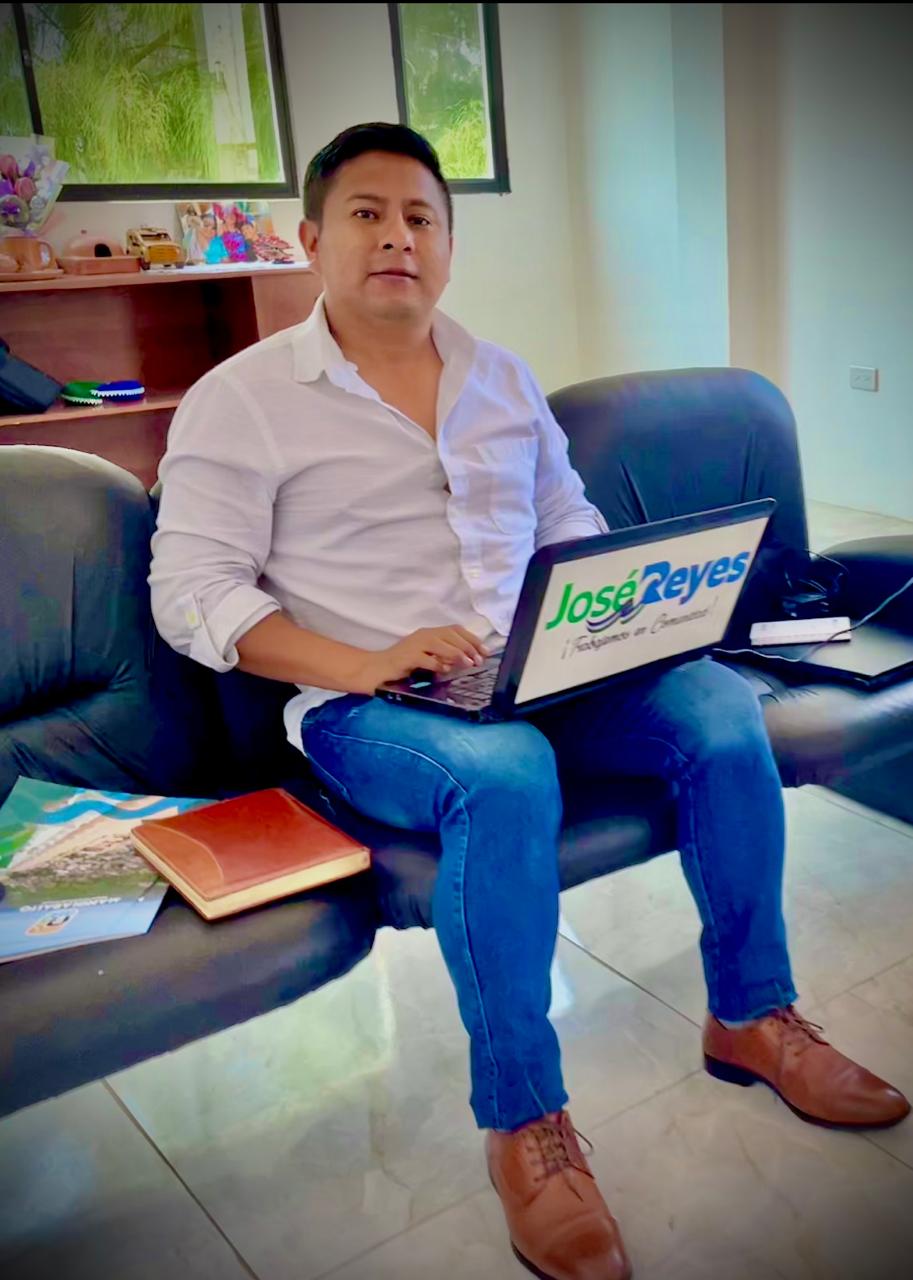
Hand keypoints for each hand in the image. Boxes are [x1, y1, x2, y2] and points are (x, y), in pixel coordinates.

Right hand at [356, 626, 488, 693]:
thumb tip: (467, 659)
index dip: (472, 639)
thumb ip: (445, 656)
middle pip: (451, 635)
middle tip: (479, 659)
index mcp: (429, 633)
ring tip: (469, 664)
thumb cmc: (404, 665)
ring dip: (457, 654)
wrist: (378, 669)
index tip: (485, 651)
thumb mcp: (428, 658)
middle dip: (468, 646)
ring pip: (440, 644)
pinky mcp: (407, 656)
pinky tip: (444, 670)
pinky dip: (437, 664)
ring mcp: (415, 644)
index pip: (455, 630)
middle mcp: (424, 634)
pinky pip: (426, 658)